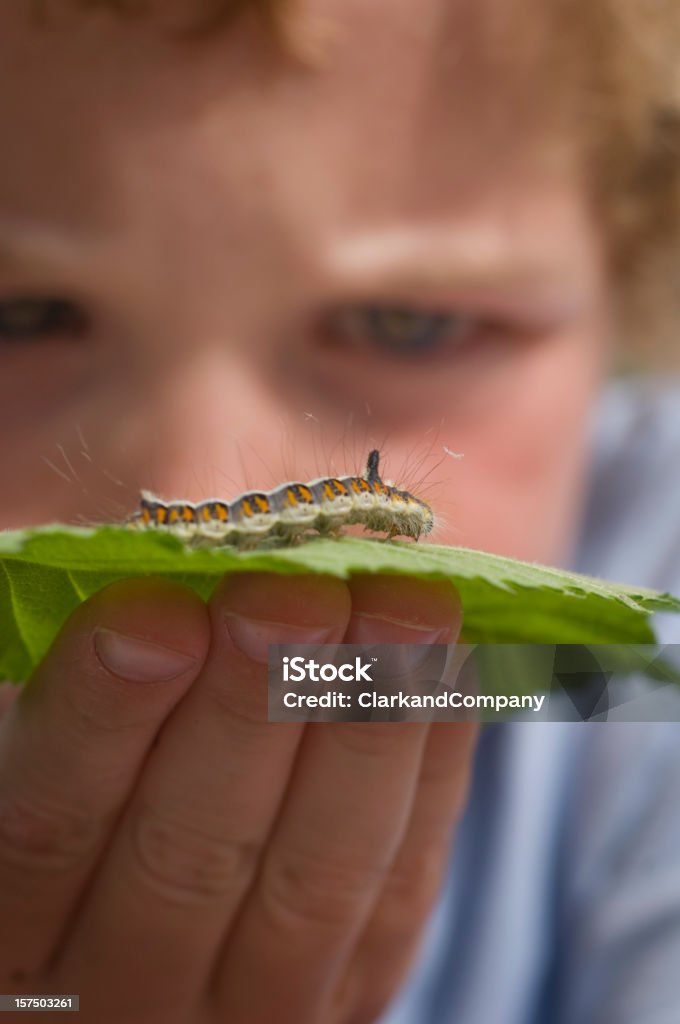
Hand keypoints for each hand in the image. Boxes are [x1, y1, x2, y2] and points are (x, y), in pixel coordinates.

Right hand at [0, 572, 476, 1023]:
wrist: (184, 853)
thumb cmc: (109, 738)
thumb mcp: (67, 708)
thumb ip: (94, 663)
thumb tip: (158, 571)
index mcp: (18, 920)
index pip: (47, 825)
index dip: (101, 718)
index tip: (155, 612)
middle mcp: (122, 984)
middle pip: (188, 855)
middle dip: (250, 708)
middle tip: (292, 595)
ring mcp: (250, 1001)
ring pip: (315, 878)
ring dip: (365, 728)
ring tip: (399, 607)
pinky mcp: (354, 983)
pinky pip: (403, 884)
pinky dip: (433, 764)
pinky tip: (443, 663)